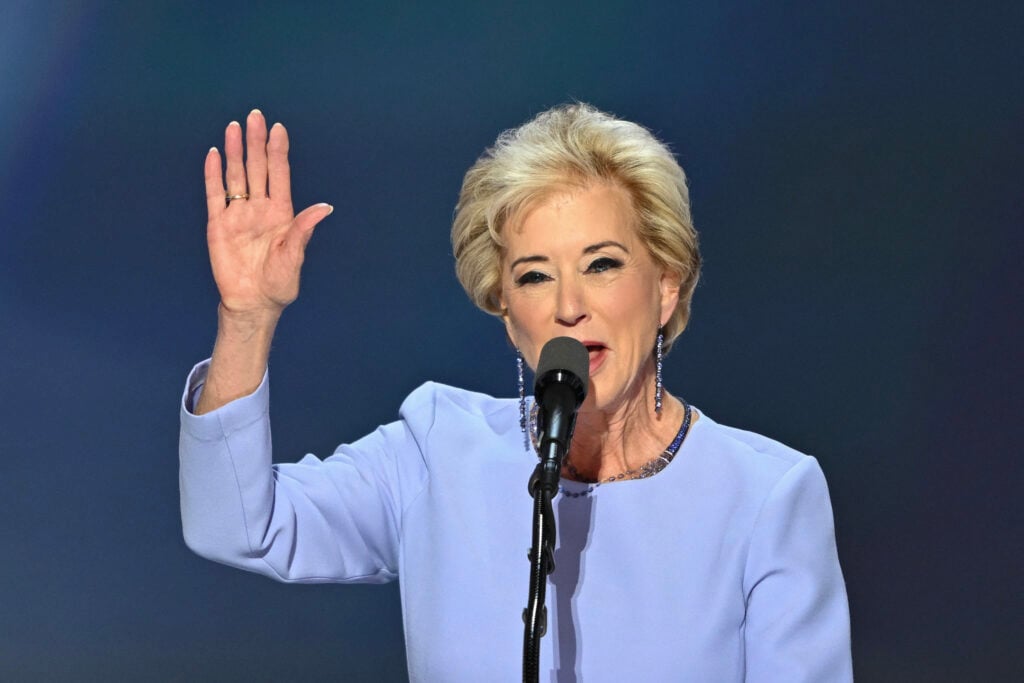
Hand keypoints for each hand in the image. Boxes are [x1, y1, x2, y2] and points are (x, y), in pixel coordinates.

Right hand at [204, 109, 332, 320]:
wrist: (252, 303)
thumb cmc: (279, 284)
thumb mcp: (294, 257)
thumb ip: (304, 230)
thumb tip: (325, 207)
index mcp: (282, 213)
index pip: (279, 175)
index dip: (278, 151)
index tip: (278, 128)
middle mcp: (260, 209)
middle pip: (257, 168)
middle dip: (256, 142)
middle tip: (254, 116)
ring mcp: (238, 215)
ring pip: (236, 176)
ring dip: (235, 151)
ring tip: (234, 127)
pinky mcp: (218, 225)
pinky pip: (215, 195)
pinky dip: (213, 174)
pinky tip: (214, 154)